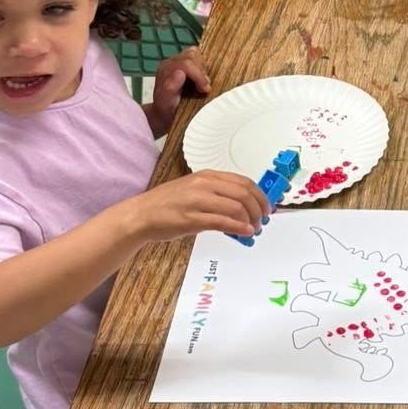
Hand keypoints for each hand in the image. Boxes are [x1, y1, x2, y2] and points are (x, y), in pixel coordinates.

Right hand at [133, 170, 270, 243]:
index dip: (260, 195)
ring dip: (250, 220)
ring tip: (253, 229)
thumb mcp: (194, 189)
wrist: (141, 215)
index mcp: (207, 176)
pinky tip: (245, 233)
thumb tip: (242, 207)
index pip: (243, 182)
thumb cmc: (167, 204)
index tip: (267, 207)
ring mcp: (198, 201)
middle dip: (258, 209)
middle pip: (244, 194)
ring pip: (236, 208)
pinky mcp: (192, 219)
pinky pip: (223, 222)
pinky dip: (238, 228)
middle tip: (262, 221)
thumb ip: (217, 194)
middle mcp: (204, 185)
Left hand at [149, 50, 210, 131]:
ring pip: (196, 54)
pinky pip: (198, 57)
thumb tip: (180, 73)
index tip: (205, 89)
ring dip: (203, 69)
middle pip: (192, 56)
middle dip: (202, 72)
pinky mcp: (185, 63)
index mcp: (166, 70)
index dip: (199, 76)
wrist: (164, 113)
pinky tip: (202, 78)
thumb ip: (171, 88)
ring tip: (203, 84)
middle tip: (205, 88)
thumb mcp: (167, 103)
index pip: (186, 64)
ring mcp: (177, 61)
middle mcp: (170, 62)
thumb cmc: (166, 110)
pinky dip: (203, 66)